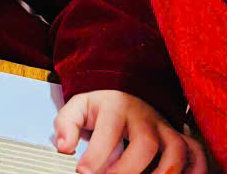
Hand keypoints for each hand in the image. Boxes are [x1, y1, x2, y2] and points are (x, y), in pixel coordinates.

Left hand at [54, 90, 206, 173]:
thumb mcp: (78, 108)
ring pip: (176, 148)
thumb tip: (63, 146)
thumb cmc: (101, 108)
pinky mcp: (178, 137)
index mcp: (115, 106)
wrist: (125, 95)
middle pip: (145, 144)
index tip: (83, 171)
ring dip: (165, 172)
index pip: (109, 131)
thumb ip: (66, 124)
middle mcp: (144, 116)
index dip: (97, 154)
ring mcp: (164, 127)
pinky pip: (196, 152)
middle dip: (128, 168)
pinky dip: (194, 169)